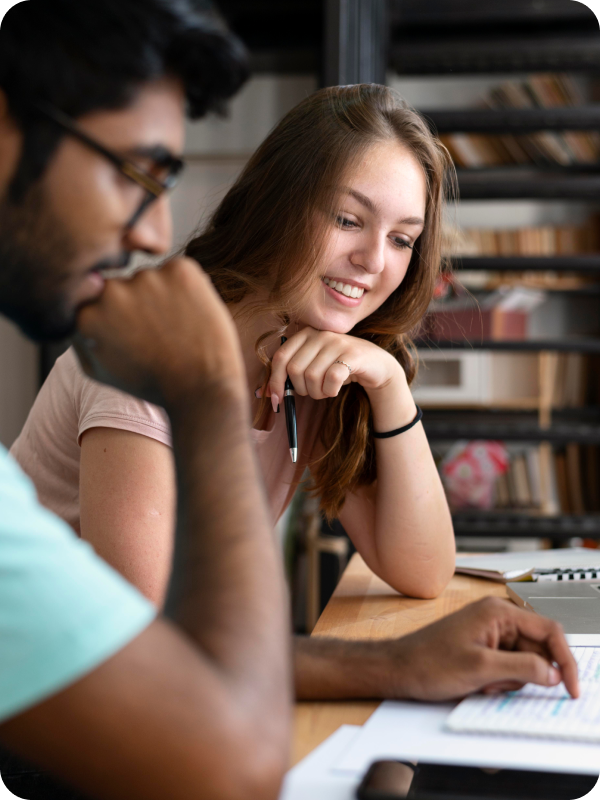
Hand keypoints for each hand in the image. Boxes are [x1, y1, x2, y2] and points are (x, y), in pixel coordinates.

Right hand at [74, 258, 244, 407]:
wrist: (201, 389)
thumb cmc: (151, 383)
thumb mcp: (100, 369)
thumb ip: (79, 336)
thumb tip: (72, 309)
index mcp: (88, 314)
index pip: (97, 299)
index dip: (120, 317)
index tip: (136, 336)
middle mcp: (112, 290)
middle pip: (124, 284)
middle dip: (139, 303)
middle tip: (160, 334)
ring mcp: (147, 277)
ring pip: (152, 278)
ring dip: (164, 296)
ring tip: (177, 330)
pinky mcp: (181, 270)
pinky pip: (179, 272)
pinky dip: (187, 288)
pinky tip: (193, 318)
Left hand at [266, 327, 402, 410]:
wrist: (376, 365)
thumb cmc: (339, 367)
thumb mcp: (313, 367)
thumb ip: (289, 376)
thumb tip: (264, 393)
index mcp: (305, 334)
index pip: (280, 357)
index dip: (275, 381)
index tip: (277, 400)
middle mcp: (319, 334)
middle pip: (295, 370)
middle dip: (302, 389)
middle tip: (314, 392)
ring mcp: (337, 342)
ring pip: (312, 376)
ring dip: (318, 392)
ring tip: (327, 390)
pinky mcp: (352, 354)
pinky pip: (331, 378)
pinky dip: (331, 390)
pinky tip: (336, 389)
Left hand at [389, 597, 578, 701]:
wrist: (398, 668)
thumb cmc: (428, 662)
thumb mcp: (481, 669)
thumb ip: (522, 668)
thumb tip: (553, 672)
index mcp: (498, 612)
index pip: (549, 631)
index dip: (565, 660)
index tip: (571, 686)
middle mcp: (496, 616)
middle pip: (537, 648)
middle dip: (525, 673)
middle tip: (500, 685)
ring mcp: (489, 631)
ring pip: (523, 661)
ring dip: (509, 679)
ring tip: (482, 683)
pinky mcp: (483, 645)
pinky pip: (507, 665)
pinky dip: (499, 680)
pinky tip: (478, 683)